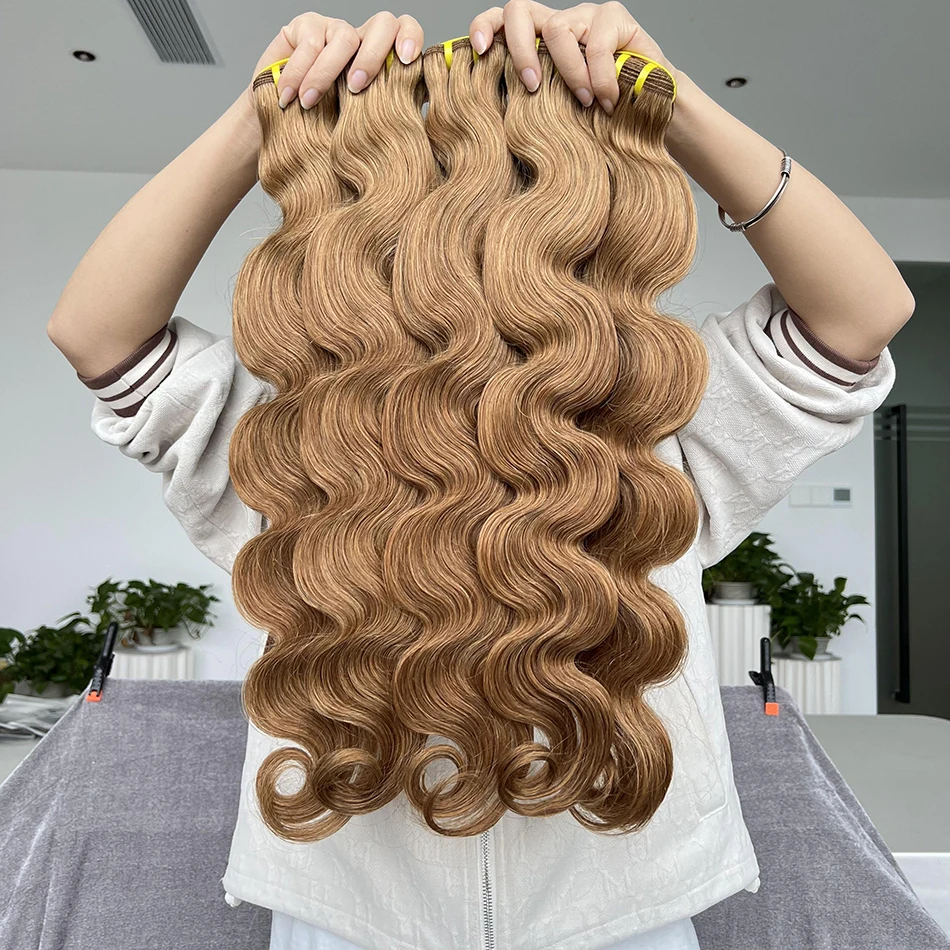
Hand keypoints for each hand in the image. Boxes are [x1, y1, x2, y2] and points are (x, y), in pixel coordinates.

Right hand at [243, 11, 423, 116]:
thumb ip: (390, 115)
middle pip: (383, 25)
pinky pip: (310, 43)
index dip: (411, 38)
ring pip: (344, 38)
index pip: (407, 31)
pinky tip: (289, 96)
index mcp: (385, 59)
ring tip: (309, 103)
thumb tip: (423, 120)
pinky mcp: (305, 26)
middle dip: (373, 56)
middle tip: (357, 87)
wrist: (282, 129)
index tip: (407, 61)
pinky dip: (299, 73)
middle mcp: (364, 38)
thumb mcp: (362, 127)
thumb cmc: (327, 132)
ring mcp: (335, 29)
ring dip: (326, 74)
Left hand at [467, 1, 677, 114]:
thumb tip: (493, 121)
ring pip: (558, 29)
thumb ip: (531, 103)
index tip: (478, 50)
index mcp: (536, 42)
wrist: (649, 109)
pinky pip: (598, 43)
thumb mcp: (557, 111)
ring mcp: (585, 16)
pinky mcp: (615, 16)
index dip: (484, 27)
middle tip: (531, 87)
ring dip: (568, 73)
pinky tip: (608, 101)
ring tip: (584, 103)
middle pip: (519, 11)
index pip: (501, 20)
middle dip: (518, 49)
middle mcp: (557, 22)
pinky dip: (600, 78)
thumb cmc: (598, 116)